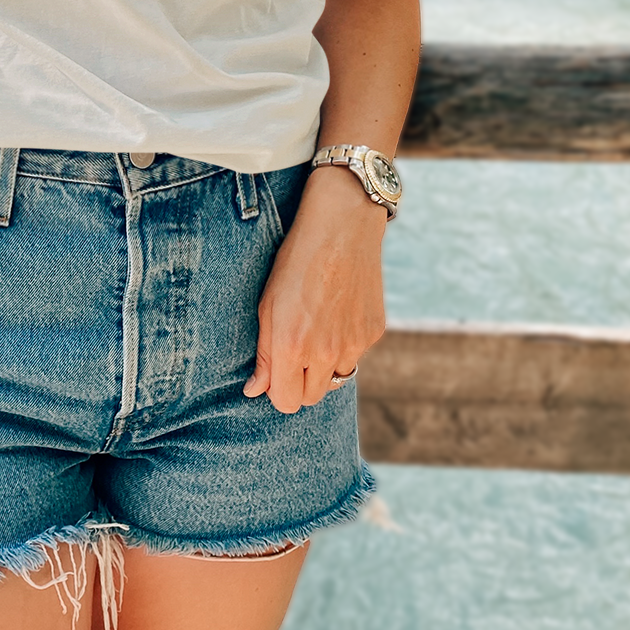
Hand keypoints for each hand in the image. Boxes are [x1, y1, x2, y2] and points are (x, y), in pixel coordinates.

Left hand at [243, 165, 387, 413]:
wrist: (341, 227)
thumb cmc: (295, 262)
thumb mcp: (267, 304)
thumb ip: (264, 354)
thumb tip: (256, 391)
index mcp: (292, 346)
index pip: (286, 402)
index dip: (278, 391)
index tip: (276, 372)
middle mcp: (325, 352)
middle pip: (311, 397)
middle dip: (300, 382)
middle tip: (295, 352)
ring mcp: (354, 344)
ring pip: (336, 378)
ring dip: (325, 366)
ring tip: (317, 328)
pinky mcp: (374, 332)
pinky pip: (355, 354)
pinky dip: (345, 344)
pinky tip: (338, 312)